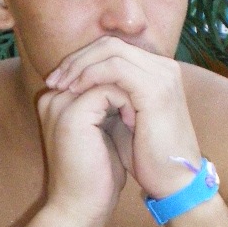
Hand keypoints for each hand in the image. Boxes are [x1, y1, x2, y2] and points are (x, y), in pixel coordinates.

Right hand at [36, 81, 130, 226]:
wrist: (81, 208)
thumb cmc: (95, 177)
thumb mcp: (101, 134)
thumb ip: (107, 108)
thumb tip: (130, 88)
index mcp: (56, 101)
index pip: (93, 72)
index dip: (120, 82)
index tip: (137, 105)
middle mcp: (52, 97)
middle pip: (97, 66)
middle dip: (125, 81)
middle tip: (144, 103)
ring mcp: (60, 102)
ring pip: (105, 74)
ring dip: (129, 91)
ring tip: (139, 115)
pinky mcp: (73, 113)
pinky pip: (109, 89)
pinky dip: (128, 103)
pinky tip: (136, 123)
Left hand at [45, 37, 201, 197]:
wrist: (174, 182)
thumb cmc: (148, 157)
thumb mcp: (122, 120)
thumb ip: (107, 97)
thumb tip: (75, 84)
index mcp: (156, 72)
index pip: (112, 49)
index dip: (81, 60)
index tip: (56, 80)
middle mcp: (163, 67)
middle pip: (109, 43)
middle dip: (76, 59)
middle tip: (53, 80)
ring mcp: (162, 75)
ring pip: (110, 50)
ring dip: (80, 66)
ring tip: (61, 86)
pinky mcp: (156, 89)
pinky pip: (116, 68)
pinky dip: (91, 76)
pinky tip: (76, 92)